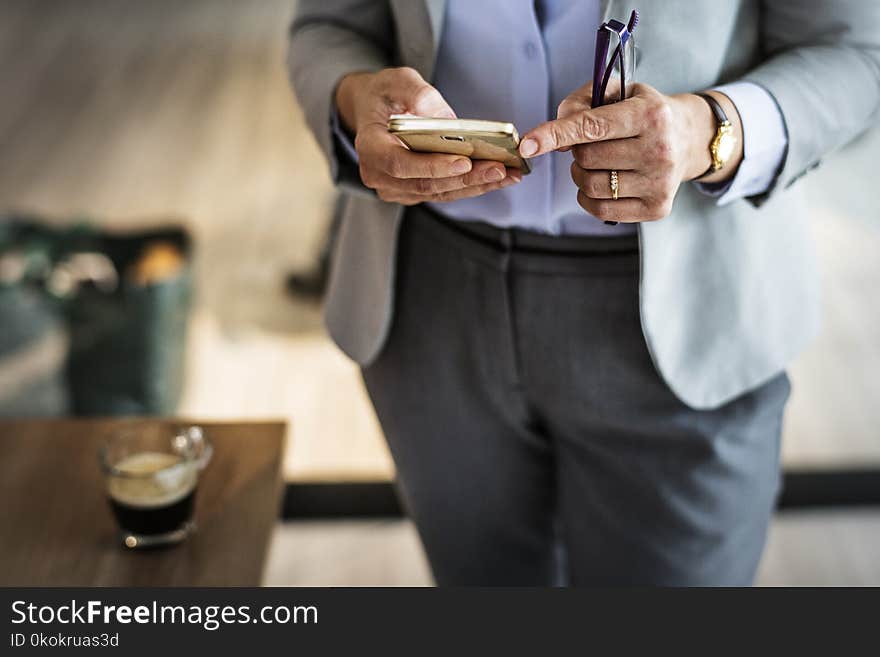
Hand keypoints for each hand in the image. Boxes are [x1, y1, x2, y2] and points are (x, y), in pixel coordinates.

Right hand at [335, 67, 521, 204]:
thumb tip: (446, 119)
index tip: (464, 161)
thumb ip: (417, 94)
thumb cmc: (385, 94)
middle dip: (466, 179)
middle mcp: (378, 175)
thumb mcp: (397, 80)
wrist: (373, 111)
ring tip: (508, 174)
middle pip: (425, 184)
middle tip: (499, 169)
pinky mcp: (412, 192)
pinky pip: (444, 193)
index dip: (433, 166)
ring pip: (439, 193)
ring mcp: (395, 188)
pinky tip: (497, 177)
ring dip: (475, 186)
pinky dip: (471, 186)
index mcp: (369, 147)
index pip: (400, 164)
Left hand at [519, 83, 742, 222]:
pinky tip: (602, 182)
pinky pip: (601, 209)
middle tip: (592, 143)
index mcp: (649, 115)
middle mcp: (659, 150)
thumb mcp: (617, 92)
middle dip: (577, 150)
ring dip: (581, 174)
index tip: (526, 144)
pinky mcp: (657, 208)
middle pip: (586, 158)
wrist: (689, 138)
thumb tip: (556, 140)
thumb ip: (579, 104)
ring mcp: (660, 182)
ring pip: (590, 186)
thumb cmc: (642, 112)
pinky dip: (589, 197)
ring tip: (598, 162)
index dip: (554, 134)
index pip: (591, 127)